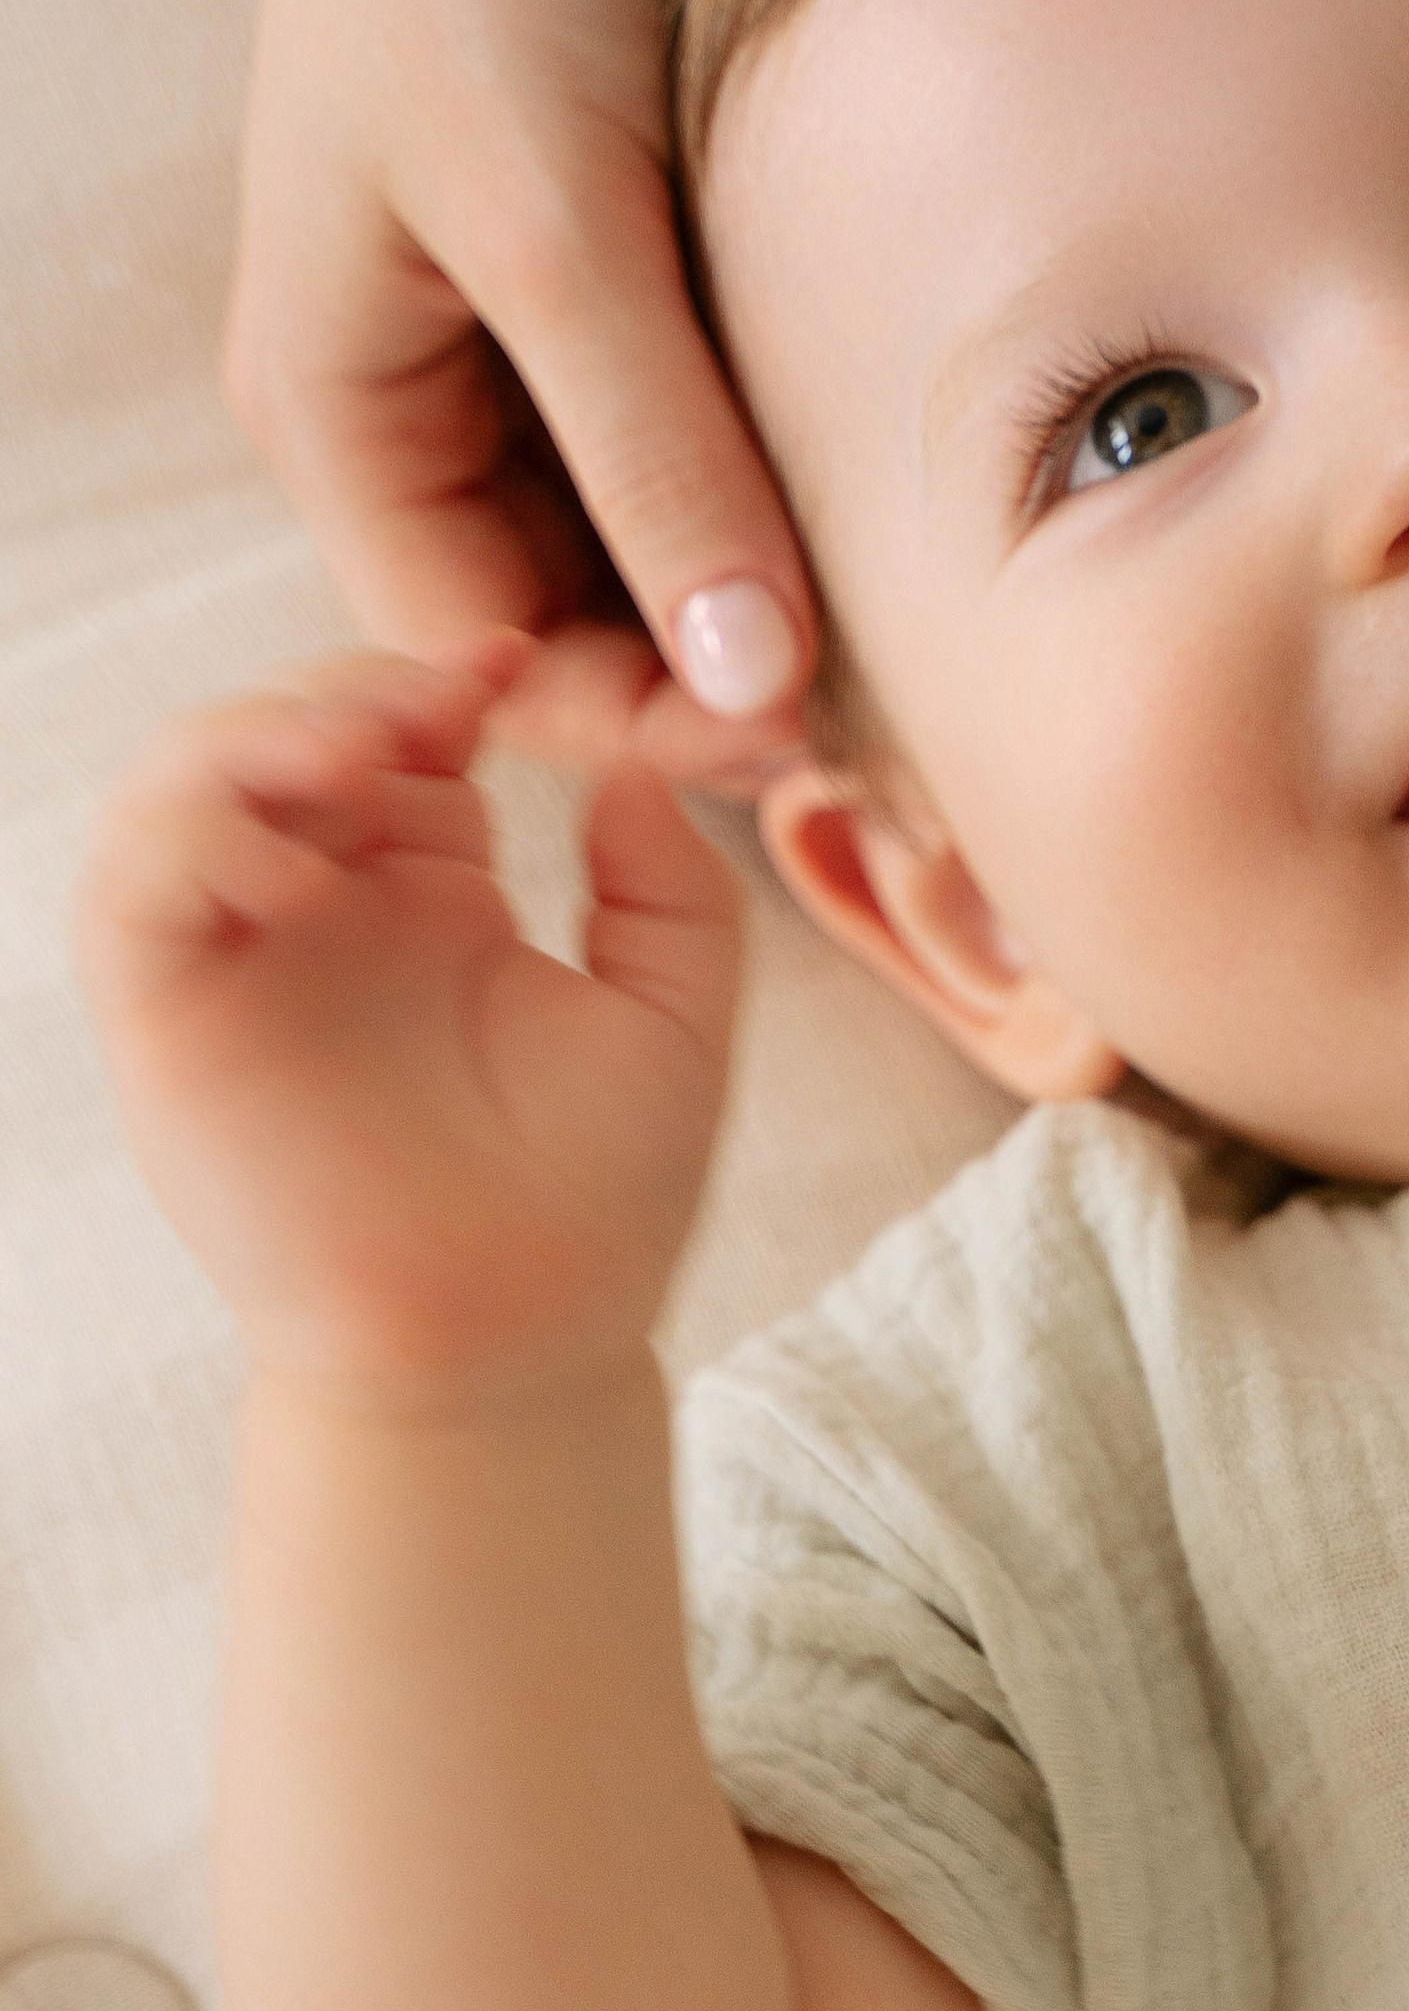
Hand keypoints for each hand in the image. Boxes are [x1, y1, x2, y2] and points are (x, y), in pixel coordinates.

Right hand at [77, 641, 741, 1405]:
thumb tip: (631, 765)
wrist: (515, 1347)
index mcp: (434, 892)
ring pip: (186, 783)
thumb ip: (673, 889)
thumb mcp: (674, 1017)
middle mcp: (326, 909)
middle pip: (289, 727)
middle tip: (431, 706)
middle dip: (348, 688)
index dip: (439, 676)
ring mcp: (241, 960)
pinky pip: (132, 890)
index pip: (404, 731)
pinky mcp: (170, 1022)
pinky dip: (189, 835)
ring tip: (352, 753)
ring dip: (253, 734)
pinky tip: (291, 855)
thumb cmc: (595, 1202)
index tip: (509, 663)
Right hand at [229, 0, 815, 797]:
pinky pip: (670, 403)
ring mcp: (493, 311)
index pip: (479, 654)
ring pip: (625, 510)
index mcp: (334, 406)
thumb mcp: (570, 225)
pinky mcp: (584, 236)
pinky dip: (754, 448)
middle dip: (704, 654)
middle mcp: (400, 381)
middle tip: (893, 697)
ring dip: (742, 555)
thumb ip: (662, 466)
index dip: (639, 717)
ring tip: (905, 602)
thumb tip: (750, 682)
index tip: (816, 739)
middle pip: (554, 600)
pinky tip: (870, 473)